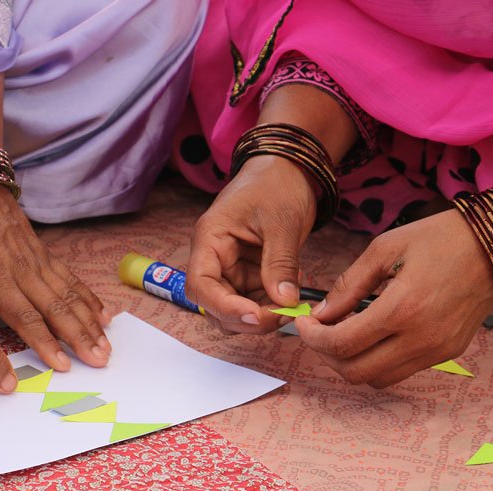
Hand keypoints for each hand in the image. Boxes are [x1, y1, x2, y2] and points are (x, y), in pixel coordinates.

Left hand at [0, 183, 111, 370]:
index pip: (23, 316)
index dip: (45, 342)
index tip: (62, 365)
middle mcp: (20, 269)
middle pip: (56, 309)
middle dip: (79, 338)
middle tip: (99, 362)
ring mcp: (35, 258)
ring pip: (69, 295)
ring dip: (90, 323)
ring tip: (106, 347)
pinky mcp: (41, 250)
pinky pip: (70, 277)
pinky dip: (88, 297)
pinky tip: (103, 315)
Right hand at [186, 156, 316, 333]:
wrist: (287, 169)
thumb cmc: (277, 184)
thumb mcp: (281, 222)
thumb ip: (280, 263)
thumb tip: (284, 300)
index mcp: (210, 239)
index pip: (201, 285)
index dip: (224, 307)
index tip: (256, 316)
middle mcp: (214, 258)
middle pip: (214, 304)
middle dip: (246, 318)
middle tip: (283, 315)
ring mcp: (231, 268)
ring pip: (234, 309)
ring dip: (260, 317)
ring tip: (291, 307)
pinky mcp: (248, 273)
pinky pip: (253, 301)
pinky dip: (270, 307)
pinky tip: (292, 297)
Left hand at [295, 209, 492, 387]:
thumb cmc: (439, 239)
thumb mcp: (384, 249)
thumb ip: (348, 285)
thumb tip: (321, 314)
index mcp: (401, 309)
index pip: (342, 344)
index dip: (313, 338)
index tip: (304, 324)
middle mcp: (421, 338)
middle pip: (355, 371)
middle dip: (326, 355)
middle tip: (318, 333)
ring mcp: (437, 351)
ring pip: (378, 379)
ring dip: (351, 363)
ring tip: (343, 334)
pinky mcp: (449, 353)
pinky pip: (402, 371)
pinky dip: (378, 361)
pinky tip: (372, 336)